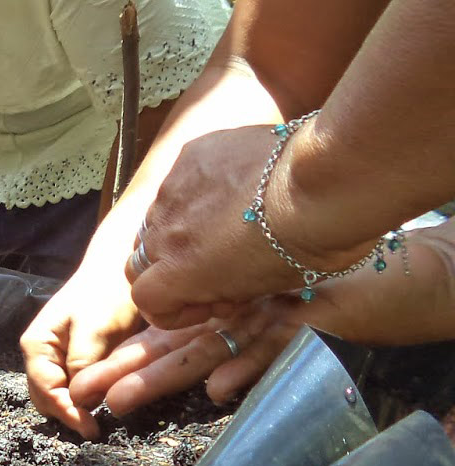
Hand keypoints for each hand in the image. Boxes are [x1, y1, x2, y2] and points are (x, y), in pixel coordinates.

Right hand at [21, 263, 144, 439]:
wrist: (118, 268)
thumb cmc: (107, 293)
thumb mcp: (97, 327)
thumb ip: (82, 363)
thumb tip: (78, 400)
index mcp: (37, 344)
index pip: (45, 391)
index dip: (67, 413)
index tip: (93, 429)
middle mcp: (39, 353)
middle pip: (44, 398)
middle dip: (67, 414)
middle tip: (97, 428)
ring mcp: (54, 356)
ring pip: (55, 395)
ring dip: (73, 409)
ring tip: (100, 418)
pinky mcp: (71, 358)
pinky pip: (70, 387)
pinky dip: (82, 399)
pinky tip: (102, 400)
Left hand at [75, 231, 454, 415]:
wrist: (393, 273)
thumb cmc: (337, 295)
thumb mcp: (282, 322)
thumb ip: (248, 348)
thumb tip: (213, 387)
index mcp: (229, 311)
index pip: (168, 340)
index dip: (124, 361)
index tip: (82, 384)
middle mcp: (240, 310)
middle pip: (173, 344)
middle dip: (124, 371)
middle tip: (78, 393)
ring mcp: (269, 312)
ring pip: (207, 345)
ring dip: (163, 375)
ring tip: (121, 398)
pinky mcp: (307, 318)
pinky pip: (272, 345)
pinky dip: (247, 365)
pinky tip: (218, 390)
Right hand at [128, 126, 331, 328]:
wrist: (324, 186)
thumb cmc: (306, 246)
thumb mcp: (261, 290)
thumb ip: (222, 292)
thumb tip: (216, 290)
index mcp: (181, 270)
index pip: (145, 298)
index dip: (170, 310)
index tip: (199, 307)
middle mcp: (165, 228)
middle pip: (141, 258)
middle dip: (166, 270)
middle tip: (207, 271)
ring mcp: (174, 187)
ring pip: (156, 217)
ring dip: (178, 230)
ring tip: (221, 227)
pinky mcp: (191, 155)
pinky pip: (178, 180)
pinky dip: (195, 193)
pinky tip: (233, 189)